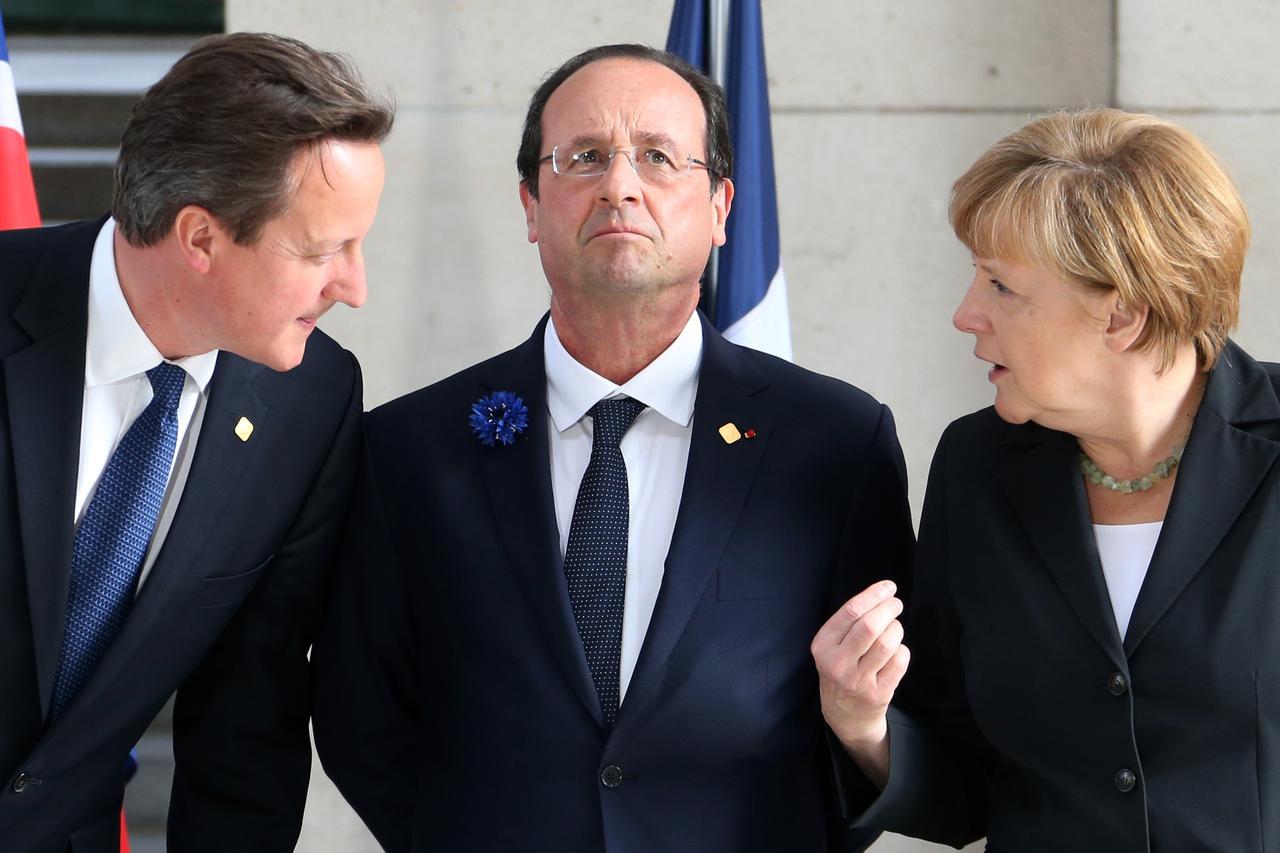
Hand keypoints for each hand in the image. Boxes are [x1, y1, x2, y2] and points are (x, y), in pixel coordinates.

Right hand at [811, 580, 908, 783]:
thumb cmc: (841, 671)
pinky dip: (902, 650)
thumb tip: (881, 596)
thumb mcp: (831, 648)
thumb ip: (849, 624)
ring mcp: (858, 681)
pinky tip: (896, 650)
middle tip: (896, 604)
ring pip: (886, 643)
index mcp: (823, 646)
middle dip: (888, 609)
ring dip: (896, 629)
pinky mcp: (878, 694)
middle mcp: (837, 663)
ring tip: (894, 628)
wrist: (845, 716)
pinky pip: (899, 662)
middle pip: (869, 626)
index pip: (850, 612)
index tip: (888, 587)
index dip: (873, 595)